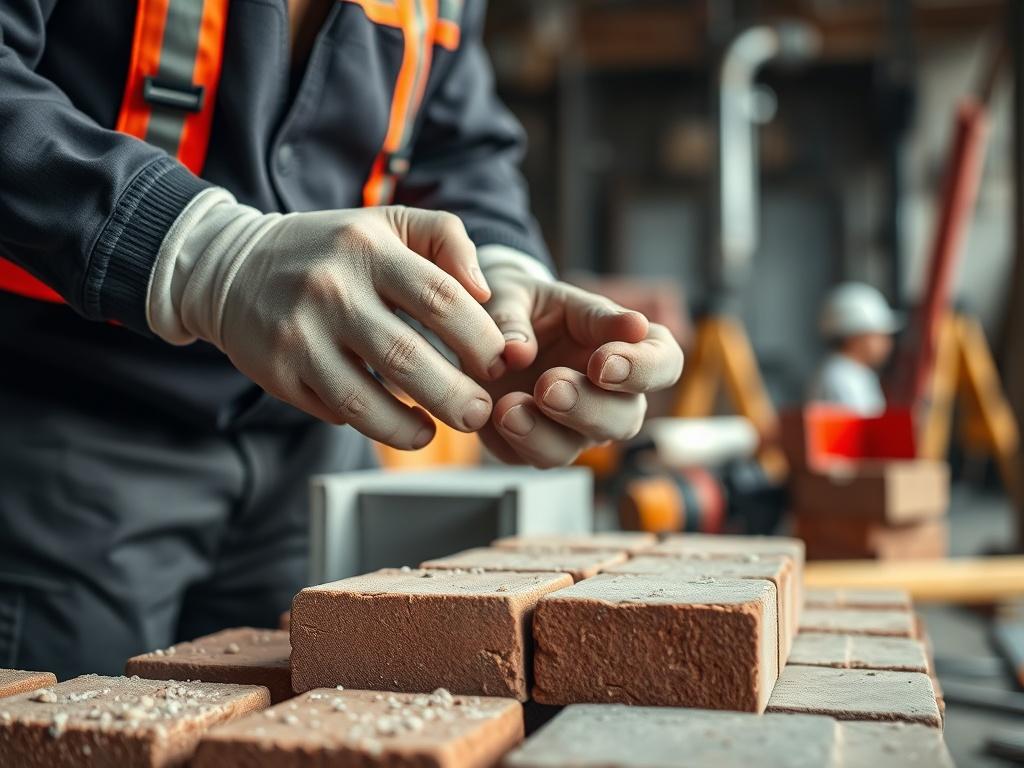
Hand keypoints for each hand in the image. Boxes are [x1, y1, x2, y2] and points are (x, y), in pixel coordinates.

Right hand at [218, 206, 505, 447]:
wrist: (235, 265)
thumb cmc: (335, 249)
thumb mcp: (390, 222)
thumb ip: (447, 239)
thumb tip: (484, 292)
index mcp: (368, 248)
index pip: (441, 298)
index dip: (480, 339)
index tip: (497, 364)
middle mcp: (330, 289)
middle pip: (406, 357)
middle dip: (455, 396)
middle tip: (479, 413)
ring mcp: (298, 334)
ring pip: (363, 400)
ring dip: (408, 429)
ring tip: (434, 433)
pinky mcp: (275, 371)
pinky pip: (332, 410)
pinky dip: (367, 423)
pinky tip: (391, 422)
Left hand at [478, 263, 683, 466]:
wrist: (477, 332)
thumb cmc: (516, 306)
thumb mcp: (514, 293)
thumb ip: (515, 316)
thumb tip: (518, 351)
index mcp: (623, 344)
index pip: (664, 362)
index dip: (643, 368)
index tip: (604, 361)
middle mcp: (610, 393)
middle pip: (626, 417)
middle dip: (588, 405)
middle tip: (550, 386)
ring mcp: (576, 426)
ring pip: (580, 446)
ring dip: (546, 431)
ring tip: (509, 407)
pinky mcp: (538, 445)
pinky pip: (536, 456)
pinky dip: (516, 439)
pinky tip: (495, 415)